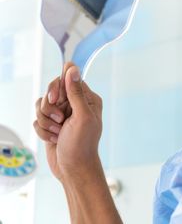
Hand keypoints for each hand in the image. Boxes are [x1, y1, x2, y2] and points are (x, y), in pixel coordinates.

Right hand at [33, 65, 102, 181]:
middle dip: (49, 107)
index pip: (68, 78)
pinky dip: (42, 130)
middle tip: (59, 120)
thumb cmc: (81, 144)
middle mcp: (75, 104)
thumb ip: (76, 92)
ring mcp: (62, 114)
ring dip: (46, 121)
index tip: (56, 100)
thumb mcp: (82, 116)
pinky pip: (37, 119)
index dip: (58, 88)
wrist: (73, 168)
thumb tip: (72, 68)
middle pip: (52, 90)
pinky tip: (53, 139)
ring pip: (41, 105)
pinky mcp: (51, 124)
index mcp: (88, 99)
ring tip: (58, 132)